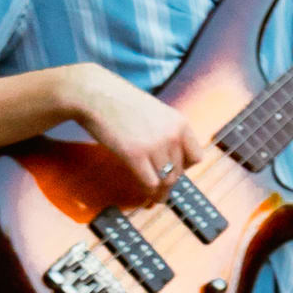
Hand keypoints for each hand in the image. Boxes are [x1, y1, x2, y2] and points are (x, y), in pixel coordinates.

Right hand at [63, 65, 208, 203]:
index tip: (175, 173)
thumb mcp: (156, 114)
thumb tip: (169, 158)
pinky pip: (150, 182)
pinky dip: (148, 192)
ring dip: (159, 191)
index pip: (196, 157)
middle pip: (180, 171)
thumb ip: (166, 133)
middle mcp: (173, 134)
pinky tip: (144, 195)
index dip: (185, 168)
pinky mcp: (134, 154)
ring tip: (152, 198)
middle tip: (160, 191)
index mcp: (180, 123)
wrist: (96, 95)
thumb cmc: (121, 104)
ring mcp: (155, 145)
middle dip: (169, 182)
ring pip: (166, 179)